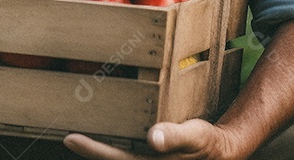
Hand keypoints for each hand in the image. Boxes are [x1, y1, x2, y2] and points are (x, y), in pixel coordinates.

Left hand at [64, 119, 239, 159]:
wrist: (224, 153)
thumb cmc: (209, 144)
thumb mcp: (196, 136)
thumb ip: (175, 136)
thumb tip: (154, 137)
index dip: (92, 151)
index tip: (69, 138)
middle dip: (91, 152)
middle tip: (69, 137)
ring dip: (101, 152)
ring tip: (81, 137)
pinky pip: (127, 157)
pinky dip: (114, 151)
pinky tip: (108, 138)